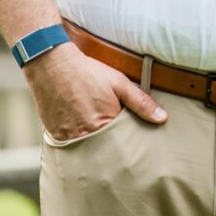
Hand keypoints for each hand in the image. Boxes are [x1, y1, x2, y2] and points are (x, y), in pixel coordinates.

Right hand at [23, 42, 166, 140]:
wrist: (53, 65)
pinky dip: (78, 143)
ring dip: (94, 146)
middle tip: (115, 139)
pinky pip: (70, 147)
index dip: (128, 140)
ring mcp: (68, 137)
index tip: (132, 139)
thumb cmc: (88, 73)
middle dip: (112, 146)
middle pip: (104, 150)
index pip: (123, 142)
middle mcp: (85, 135)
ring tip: (98, 135)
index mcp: (105, 124)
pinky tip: (81, 132)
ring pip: (87, 150)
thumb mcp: (120, 83)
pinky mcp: (55, 136)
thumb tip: (162, 119)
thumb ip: (141, 102)